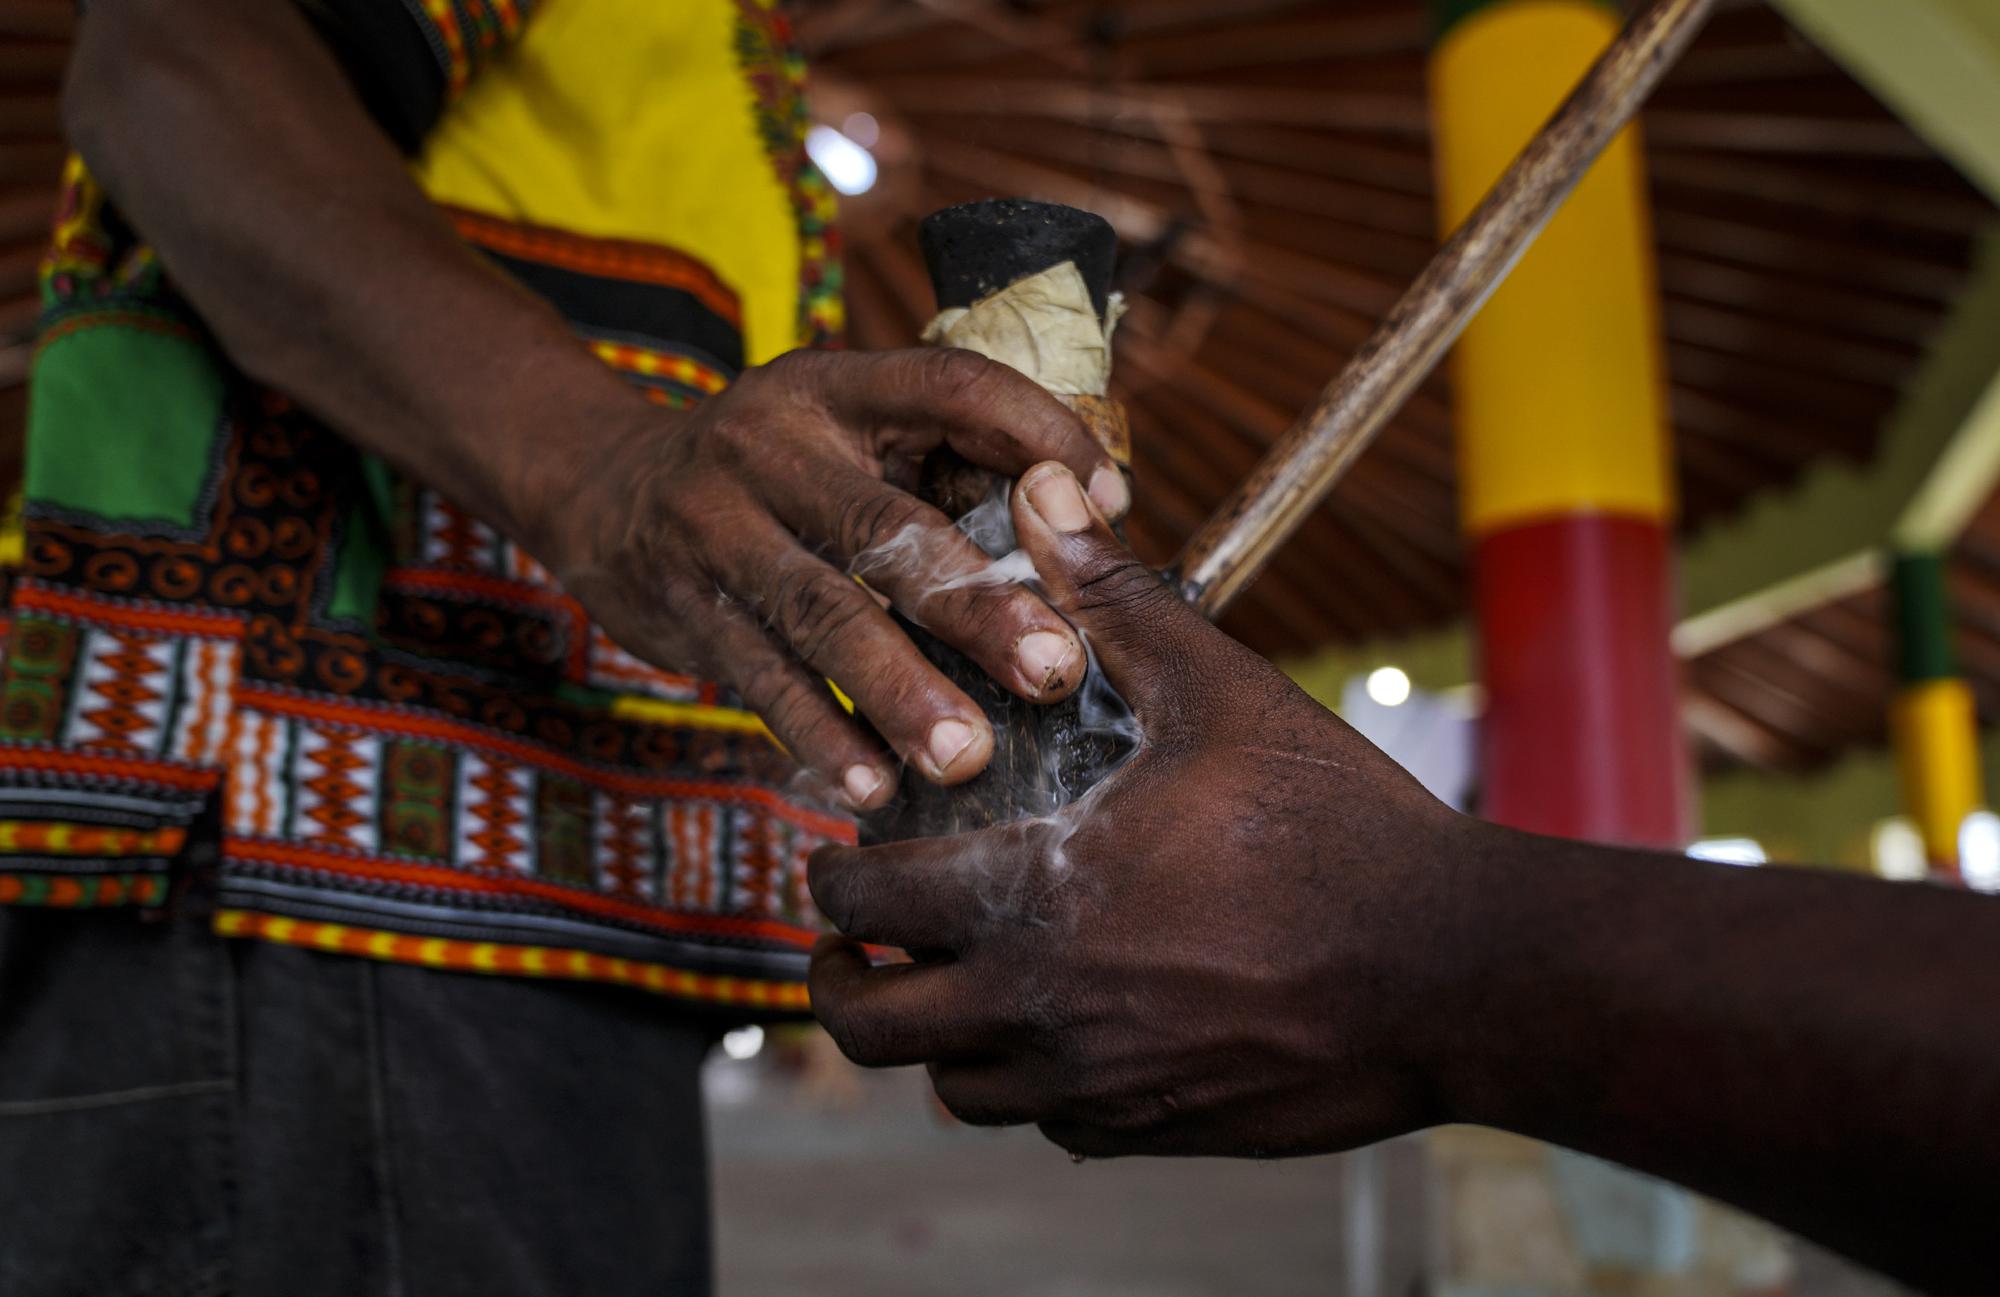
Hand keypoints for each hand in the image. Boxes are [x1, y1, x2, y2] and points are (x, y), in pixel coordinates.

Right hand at [550, 349, 1128, 809]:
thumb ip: (942, 470)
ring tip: (966, 755)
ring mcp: (716, 527)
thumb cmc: (776, 476)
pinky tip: (872, 791)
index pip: (952, 387)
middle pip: (884, 525)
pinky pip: (761, 681)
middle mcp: (770, 445)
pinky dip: (820, 739)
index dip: (1039, 434)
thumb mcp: (845, 435)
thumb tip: (1088, 530)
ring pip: (821, 614)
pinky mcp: (683, 607)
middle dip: (975, 602)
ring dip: (898, 691)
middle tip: (1054, 668)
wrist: (602, 493)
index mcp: (837, 387)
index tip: (1111, 504)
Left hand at [807, 461, 1469, 1158]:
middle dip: (842, 977)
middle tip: (853, 940)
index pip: (865, 905)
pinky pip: (1045, 1123)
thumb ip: (1115, 600)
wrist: (1452, 972)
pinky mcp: (1151, 1128)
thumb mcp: (1220, 693)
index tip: (839, 860)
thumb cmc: (1336, 828)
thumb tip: (1040, 494)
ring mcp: (1093, 1084)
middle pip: (871, 1027)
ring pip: (953, 1087)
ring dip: (931, 1035)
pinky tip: (1060, 1027)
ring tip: (950, 981)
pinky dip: (1025, 1081)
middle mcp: (1038, 1008)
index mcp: (1030, 896)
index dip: (829, 880)